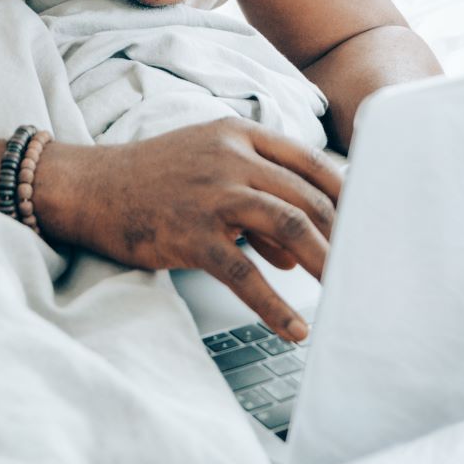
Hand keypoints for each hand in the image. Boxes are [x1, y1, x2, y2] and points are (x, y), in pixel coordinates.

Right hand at [42, 118, 340, 340]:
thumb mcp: (206, 167)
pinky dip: (275, 306)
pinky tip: (294, 328)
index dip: (347, 193)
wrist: (90, 186)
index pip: (309, 161)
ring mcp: (212, 192)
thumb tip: (300, 256)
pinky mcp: (191, 232)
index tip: (372, 221)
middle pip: (307, 195)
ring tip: (345, 293)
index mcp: (237, 134)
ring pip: (289, 225)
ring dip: (325, 263)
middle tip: (365, 266)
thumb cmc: (151, 180)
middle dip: (343, 235)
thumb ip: (256, 199)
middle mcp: (231, 156)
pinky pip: (246, 273)